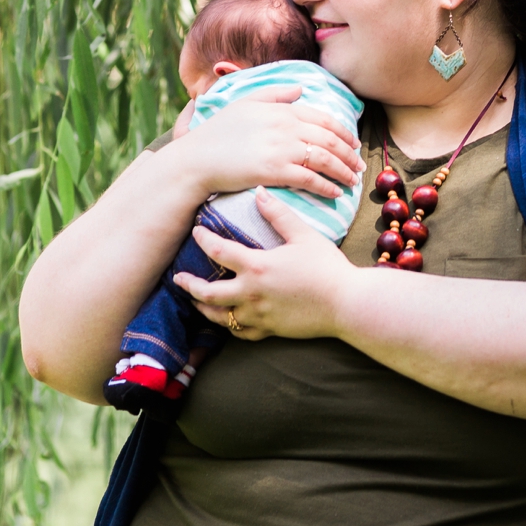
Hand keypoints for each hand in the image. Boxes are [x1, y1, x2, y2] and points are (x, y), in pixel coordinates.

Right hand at [166, 87, 362, 198]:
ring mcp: (281, 148)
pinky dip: (327, 187)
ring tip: (352, 182)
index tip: (354, 143)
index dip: (344, 132)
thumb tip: (300, 89)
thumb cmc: (218, 132)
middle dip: (350, 154)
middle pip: (330, 140)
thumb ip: (274, 93)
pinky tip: (335, 194)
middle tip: (359, 167)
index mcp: (282, 110)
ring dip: (343, 172)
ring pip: (325, 160)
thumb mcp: (245, 103)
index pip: (324, 119)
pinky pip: (310, 179)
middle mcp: (286, 126)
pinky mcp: (275, 171)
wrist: (197, 159)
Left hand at [175, 191, 363, 340]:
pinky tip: (227, 319)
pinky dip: (229, 326)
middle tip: (179, 278)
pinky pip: (241, 332)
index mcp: (257, 266)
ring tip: (196, 301)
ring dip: (204, 307)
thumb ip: (278, 215)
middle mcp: (251, 293)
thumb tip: (260, 193)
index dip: (203, 239)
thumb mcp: (303, 235)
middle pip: (208, 292)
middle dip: (189, 285)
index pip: (218, 251)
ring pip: (220, 316)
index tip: (197, 231)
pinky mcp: (270, 330)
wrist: (346, 304)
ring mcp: (259, 315)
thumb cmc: (327, 267)